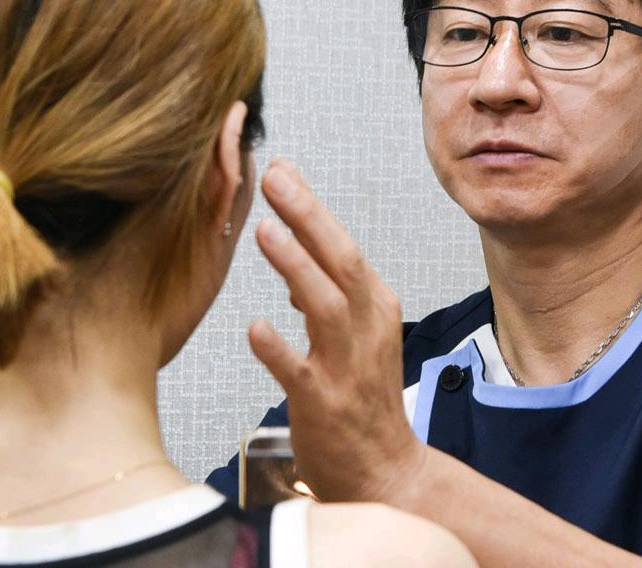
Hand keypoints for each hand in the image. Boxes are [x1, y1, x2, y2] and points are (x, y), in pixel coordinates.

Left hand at [249, 158, 426, 503]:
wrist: (385, 470)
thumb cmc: (367, 399)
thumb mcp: (359, 336)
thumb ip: (328, 292)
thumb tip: (297, 252)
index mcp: (375, 309)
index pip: (344, 248)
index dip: (313, 208)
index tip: (283, 170)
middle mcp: (367, 331)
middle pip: (342, 263)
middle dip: (309, 217)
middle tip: (276, 177)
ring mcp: (347, 367)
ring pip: (325, 307)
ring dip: (297, 268)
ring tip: (265, 231)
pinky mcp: (324, 404)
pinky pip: (299, 371)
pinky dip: (278, 348)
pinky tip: (255, 327)